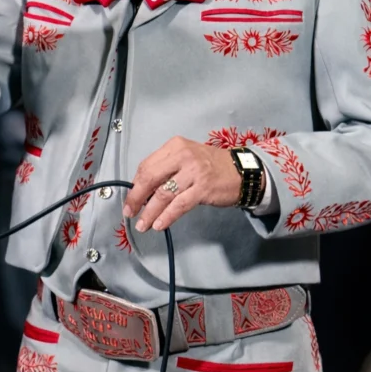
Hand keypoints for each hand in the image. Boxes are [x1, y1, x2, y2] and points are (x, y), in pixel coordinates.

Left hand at [123, 136, 259, 232]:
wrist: (241, 171)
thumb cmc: (210, 166)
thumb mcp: (186, 158)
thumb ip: (166, 170)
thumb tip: (142, 193)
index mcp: (175, 146)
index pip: (146, 166)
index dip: (135, 185)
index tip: (130, 200)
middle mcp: (183, 155)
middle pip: (150, 178)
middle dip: (136, 198)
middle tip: (129, 213)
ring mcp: (194, 172)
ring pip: (163, 194)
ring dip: (149, 212)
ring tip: (142, 225)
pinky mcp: (203, 188)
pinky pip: (179, 205)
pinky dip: (167, 216)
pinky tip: (159, 225)